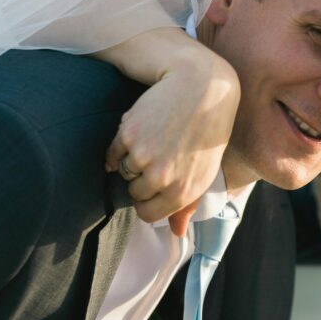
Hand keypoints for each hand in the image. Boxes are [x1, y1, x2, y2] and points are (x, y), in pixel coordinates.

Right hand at [95, 27, 239, 235]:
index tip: (153, 184)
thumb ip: (188, 204)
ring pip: (123, 171)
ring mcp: (144, 159)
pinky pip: (112, 153)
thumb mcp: (206, 169)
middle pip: (134, 193)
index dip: (148, 200)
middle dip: (141, 176)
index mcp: (184, 192)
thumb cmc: (208, 128)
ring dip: (131, 157)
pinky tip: (141, 127)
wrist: (202, 86)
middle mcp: (163, 180)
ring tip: (155, 135)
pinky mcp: (128, 137)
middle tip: (159, 151)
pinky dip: (119, 144)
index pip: (149, 215)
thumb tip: (177, 234)